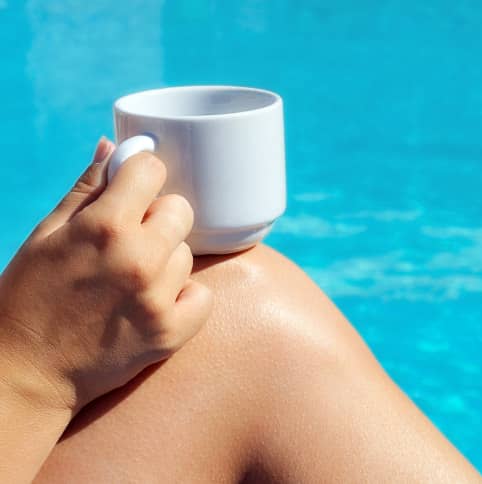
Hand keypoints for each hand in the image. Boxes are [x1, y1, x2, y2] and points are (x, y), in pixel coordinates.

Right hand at [0, 138, 211, 412]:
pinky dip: (185, 298)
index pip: (151, 169)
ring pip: (188, 254)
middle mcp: (137, 258)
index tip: (134, 189)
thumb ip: (87, 187)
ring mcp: (157, 298)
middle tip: (130, 241)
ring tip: (131, 280)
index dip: (142, 175)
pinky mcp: (171, 333)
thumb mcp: (47, 233)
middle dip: (158, 218)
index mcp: (102, 226)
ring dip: (166, 261)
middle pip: (180, 209)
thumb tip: (115, 145)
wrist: (25, 372)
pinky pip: (203, 296)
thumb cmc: (29, 296)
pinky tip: (154, 304)